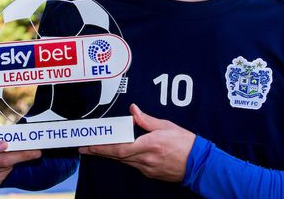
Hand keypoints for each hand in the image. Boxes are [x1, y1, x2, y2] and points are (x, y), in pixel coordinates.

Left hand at [78, 104, 195, 181]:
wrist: (199, 164)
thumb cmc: (186, 143)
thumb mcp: (167, 126)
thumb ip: (147, 120)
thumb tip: (134, 110)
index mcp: (150, 144)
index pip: (120, 148)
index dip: (102, 148)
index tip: (90, 145)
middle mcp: (146, 159)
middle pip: (117, 156)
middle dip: (99, 152)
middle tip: (84, 149)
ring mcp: (147, 168)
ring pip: (123, 161)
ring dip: (109, 155)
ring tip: (96, 150)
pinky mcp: (150, 173)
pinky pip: (133, 165)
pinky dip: (123, 159)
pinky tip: (117, 154)